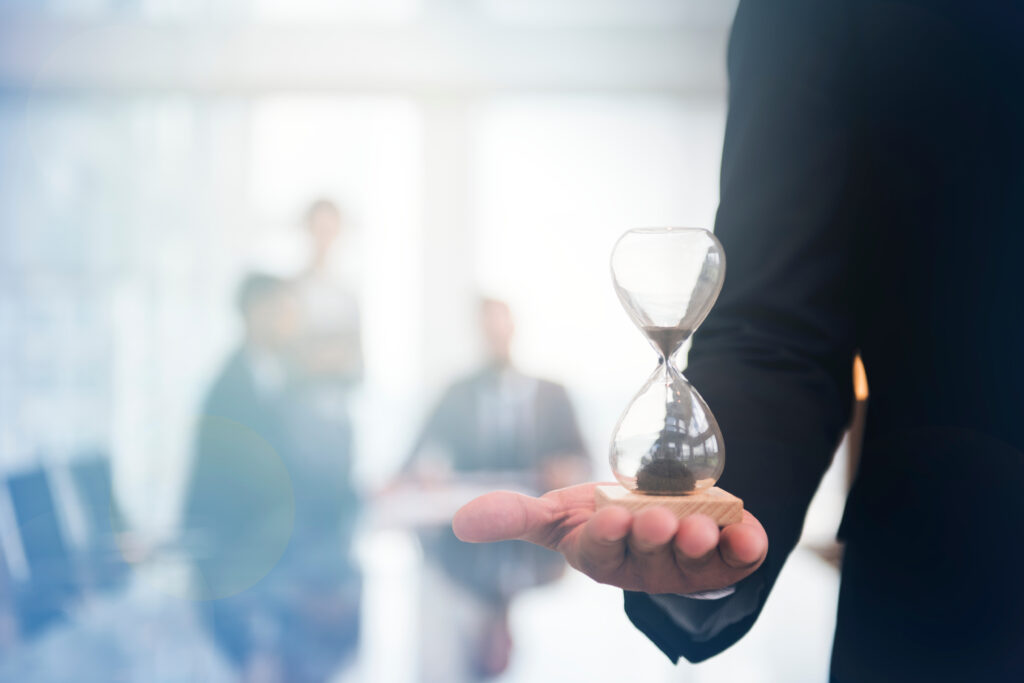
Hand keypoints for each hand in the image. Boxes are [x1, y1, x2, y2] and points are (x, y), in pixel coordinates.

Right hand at [453, 482, 766, 594]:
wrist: (660, 511)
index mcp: (602, 557)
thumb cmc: (602, 517)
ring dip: (699, 542)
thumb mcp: (557, 514)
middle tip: (657, 518)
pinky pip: (741, 558)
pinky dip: (747, 545)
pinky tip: (748, 530)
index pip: (602, 549)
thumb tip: (458, 523)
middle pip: (650, 555)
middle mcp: (646, 566)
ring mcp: (688, 564)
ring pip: (695, 560)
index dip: (609, 534)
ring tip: (699, 524)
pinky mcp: (726, 559)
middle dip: (653, 536)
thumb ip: (514, 516)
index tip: (612, 514)